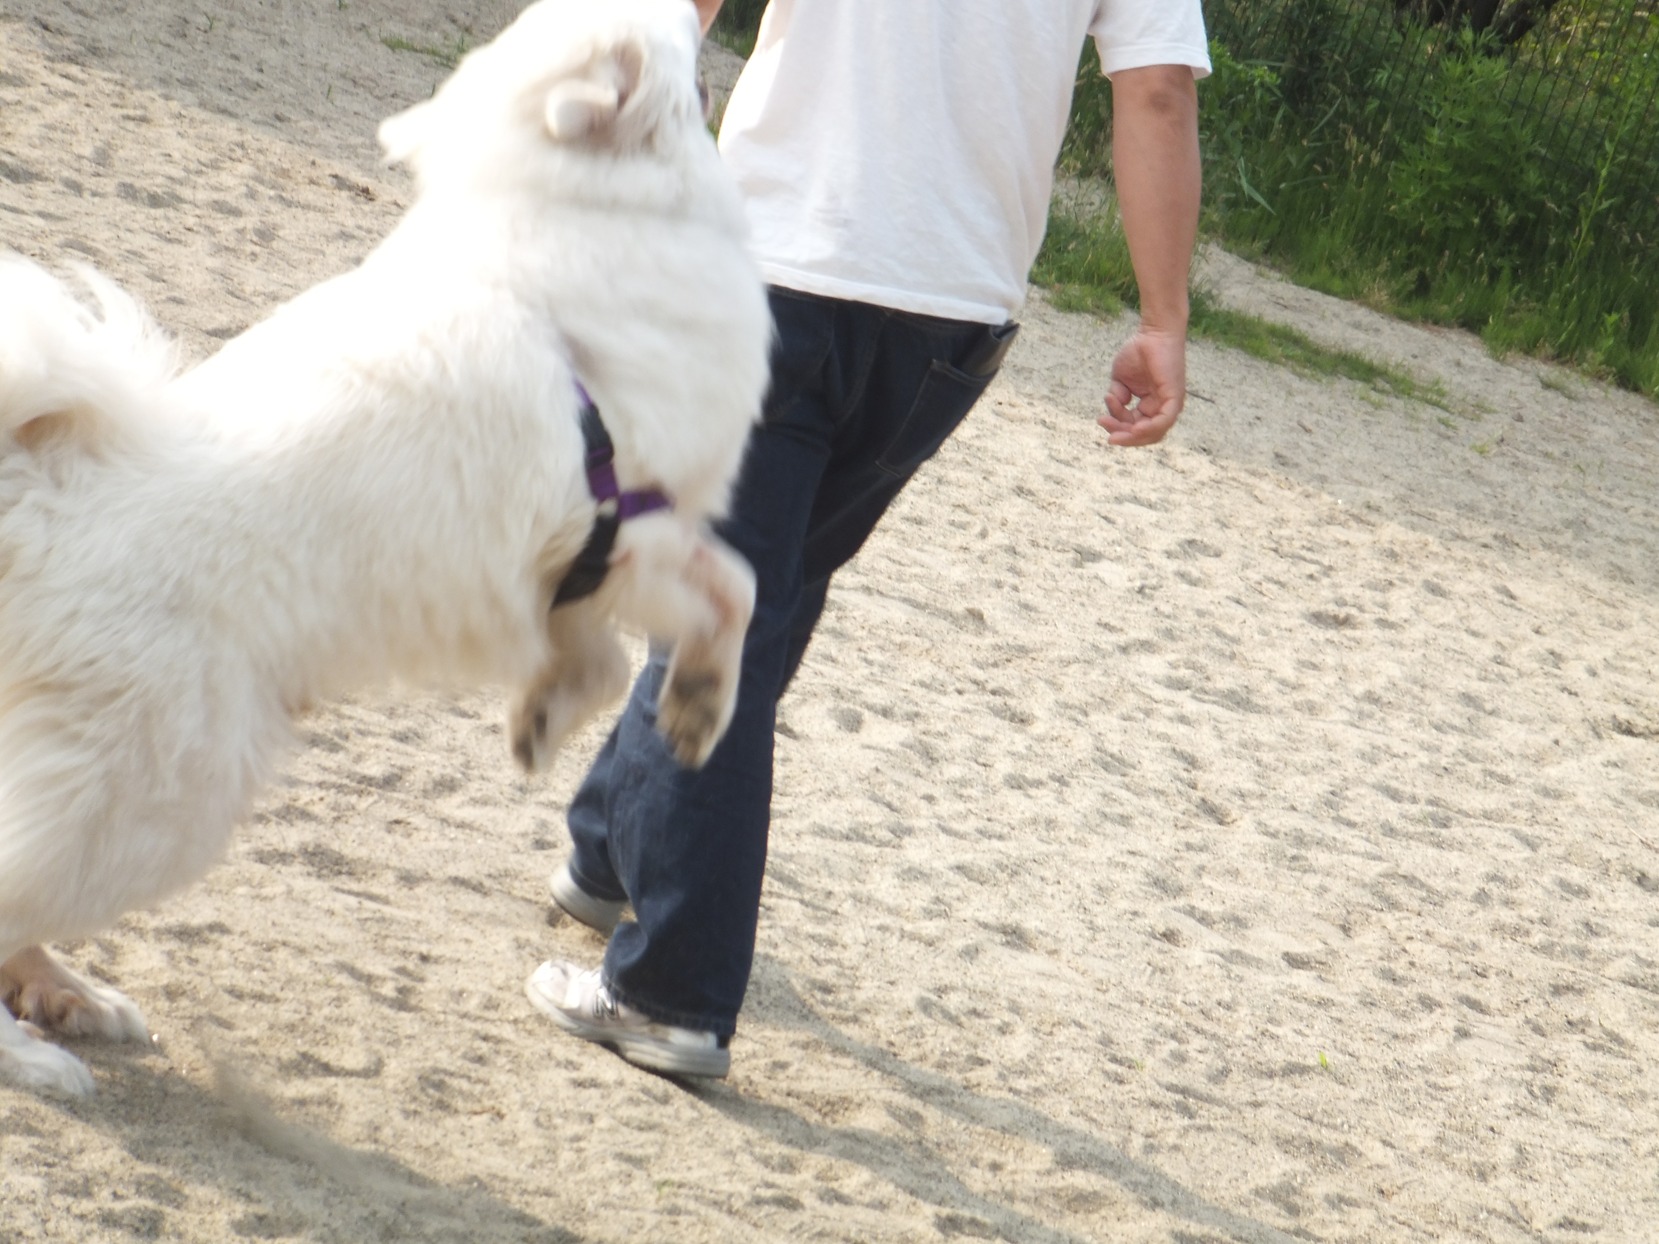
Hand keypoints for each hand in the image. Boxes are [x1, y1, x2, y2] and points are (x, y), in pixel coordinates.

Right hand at [1099, 326, 1186, 446]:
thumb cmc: (1139, 351)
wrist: (1153, 332)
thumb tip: (1117, 406)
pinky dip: (1149, 429)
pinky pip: (1163, 422)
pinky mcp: (1174, 398)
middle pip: (1144, 434)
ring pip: (1153, 433)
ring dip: (1131, 436)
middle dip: (1123, 435)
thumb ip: (1117, 397)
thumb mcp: (1120, 379)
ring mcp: (1170, 404)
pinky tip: (1134, 429)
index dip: (1118, 428)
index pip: (1135, 427)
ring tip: (1113, 431)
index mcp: (1152, 405)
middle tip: (1104, 428)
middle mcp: (1163, 408)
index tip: (1100, 418)